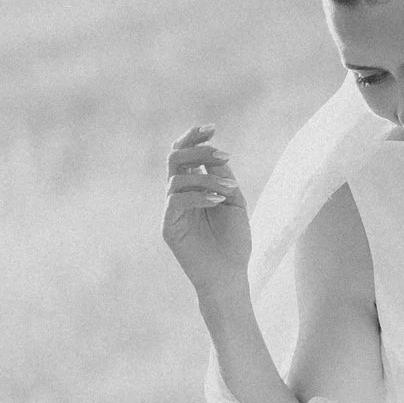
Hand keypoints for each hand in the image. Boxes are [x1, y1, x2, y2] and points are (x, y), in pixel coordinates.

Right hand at [163, 126, 250, 298]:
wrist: (229, 274)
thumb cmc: (234, 241)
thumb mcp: (234, 201)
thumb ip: (222, 176)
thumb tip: (213, 153)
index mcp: (194, 186)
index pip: (186, 155)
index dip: (194, 138)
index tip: (212, 128)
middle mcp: (180, 195)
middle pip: (175, 158)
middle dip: (197, 150)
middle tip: (222, 154)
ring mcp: (172, 210)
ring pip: (177, 177)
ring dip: (207, 177)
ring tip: (229, 190)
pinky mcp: (169, 225)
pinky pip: (177, 199)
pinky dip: (199, 194)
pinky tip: (218, 200)